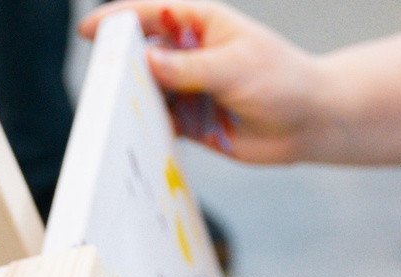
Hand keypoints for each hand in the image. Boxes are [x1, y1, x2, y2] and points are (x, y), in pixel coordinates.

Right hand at [81, 2, 323, 162]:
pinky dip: (148, 128)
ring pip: (147, 91)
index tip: (90, 31)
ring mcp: (188, 87)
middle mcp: (188, 54)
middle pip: (141, 54)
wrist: (310, 122)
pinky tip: (136, 136)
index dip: (117, 20)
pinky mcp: (192, 120)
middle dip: (120, 66)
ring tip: (115, 114)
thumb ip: (190, 68)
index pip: (150, 15)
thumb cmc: (281, 80)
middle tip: (102, 82)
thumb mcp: (234, 67)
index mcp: (198, 23)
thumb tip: (148, 62)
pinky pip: (161, 122)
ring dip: (132, 101)